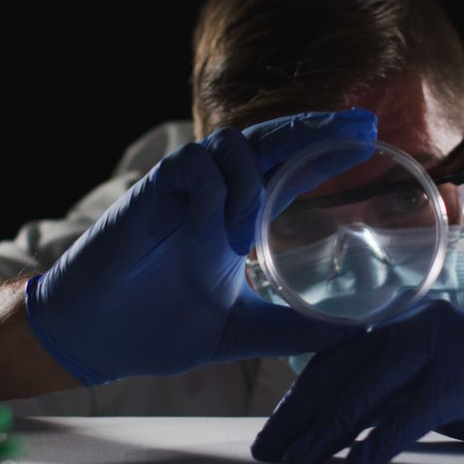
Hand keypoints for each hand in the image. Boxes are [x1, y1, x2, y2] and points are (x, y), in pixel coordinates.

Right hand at [25, 109, 377, 384]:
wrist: (95, 337)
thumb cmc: (159, 328)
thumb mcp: (242, 330)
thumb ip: (294, 330)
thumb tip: (356, 335)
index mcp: (238, 219)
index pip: (289, 169)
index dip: (325, 151)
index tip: (369, 139)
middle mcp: (216, 196)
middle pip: (270, 141)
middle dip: (313, 128)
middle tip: (360, 126)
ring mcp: (183, 191)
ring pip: (232, 144)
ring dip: (252, 180)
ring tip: (244, 237)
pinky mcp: (150, 193)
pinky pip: (192, 167)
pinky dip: (213, 191)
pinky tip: (215, 231)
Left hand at [251, 299, 463, 463]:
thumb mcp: (430, 388)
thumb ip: (388, 392)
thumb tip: (329, 426)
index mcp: (403, 325)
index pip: (336, 360)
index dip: (299, 399)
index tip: (272, 435)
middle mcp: (418, 324)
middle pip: (345, 371)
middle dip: (302, 416)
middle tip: (270, 453)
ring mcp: (448, 342)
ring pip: (373, 386)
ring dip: (331, 428)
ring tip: (301, 460)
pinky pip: (420, 407)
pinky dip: (387, 436)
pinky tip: (360, 461)